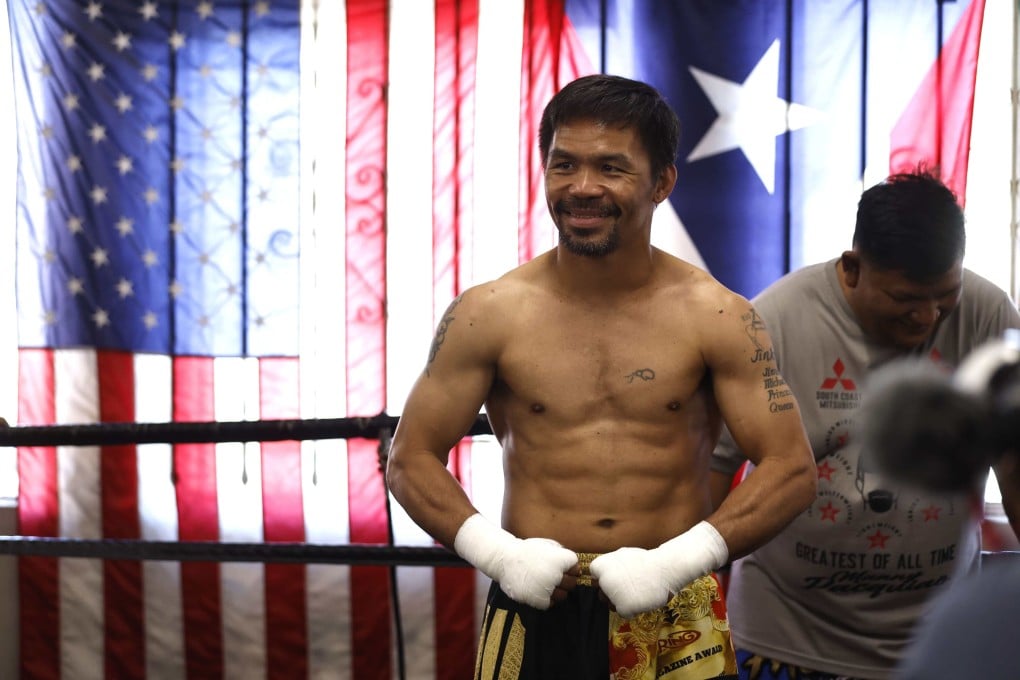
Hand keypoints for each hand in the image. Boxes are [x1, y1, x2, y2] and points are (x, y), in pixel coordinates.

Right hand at [454, 513, 577, 608]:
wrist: (504, 559)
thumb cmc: (527, 550)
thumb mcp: (547, 544)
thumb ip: (562, 553)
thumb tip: (576, 565)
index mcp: (562, 559)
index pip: (576, 567)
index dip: (570, 568)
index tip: (560, 566)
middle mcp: (558, 575)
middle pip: (572, 583)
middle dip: (566, 580)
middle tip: (554, 577)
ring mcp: (548, 588)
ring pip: (563, 596)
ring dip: (558, 591)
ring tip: (546, 585)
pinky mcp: (539, 600)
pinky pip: (550, 603)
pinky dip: (547, 599)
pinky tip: (539, 590)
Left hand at [590, 521, 727, 617]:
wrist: (665, 568)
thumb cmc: (646, 561)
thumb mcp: (621, 556)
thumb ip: (608, 567)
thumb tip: (597, 576)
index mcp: (600, 566)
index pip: (594, 579)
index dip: (607, 579)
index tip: (620, 577)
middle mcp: (603, 581)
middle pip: (602, 594)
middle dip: (613, 593)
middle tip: (630, 586)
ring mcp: (612, 595)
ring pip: (612, 605)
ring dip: (622, 602)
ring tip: (637, 591)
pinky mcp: (623, 608)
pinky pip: (624, 613)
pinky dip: (632, 609)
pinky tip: (641, 598)